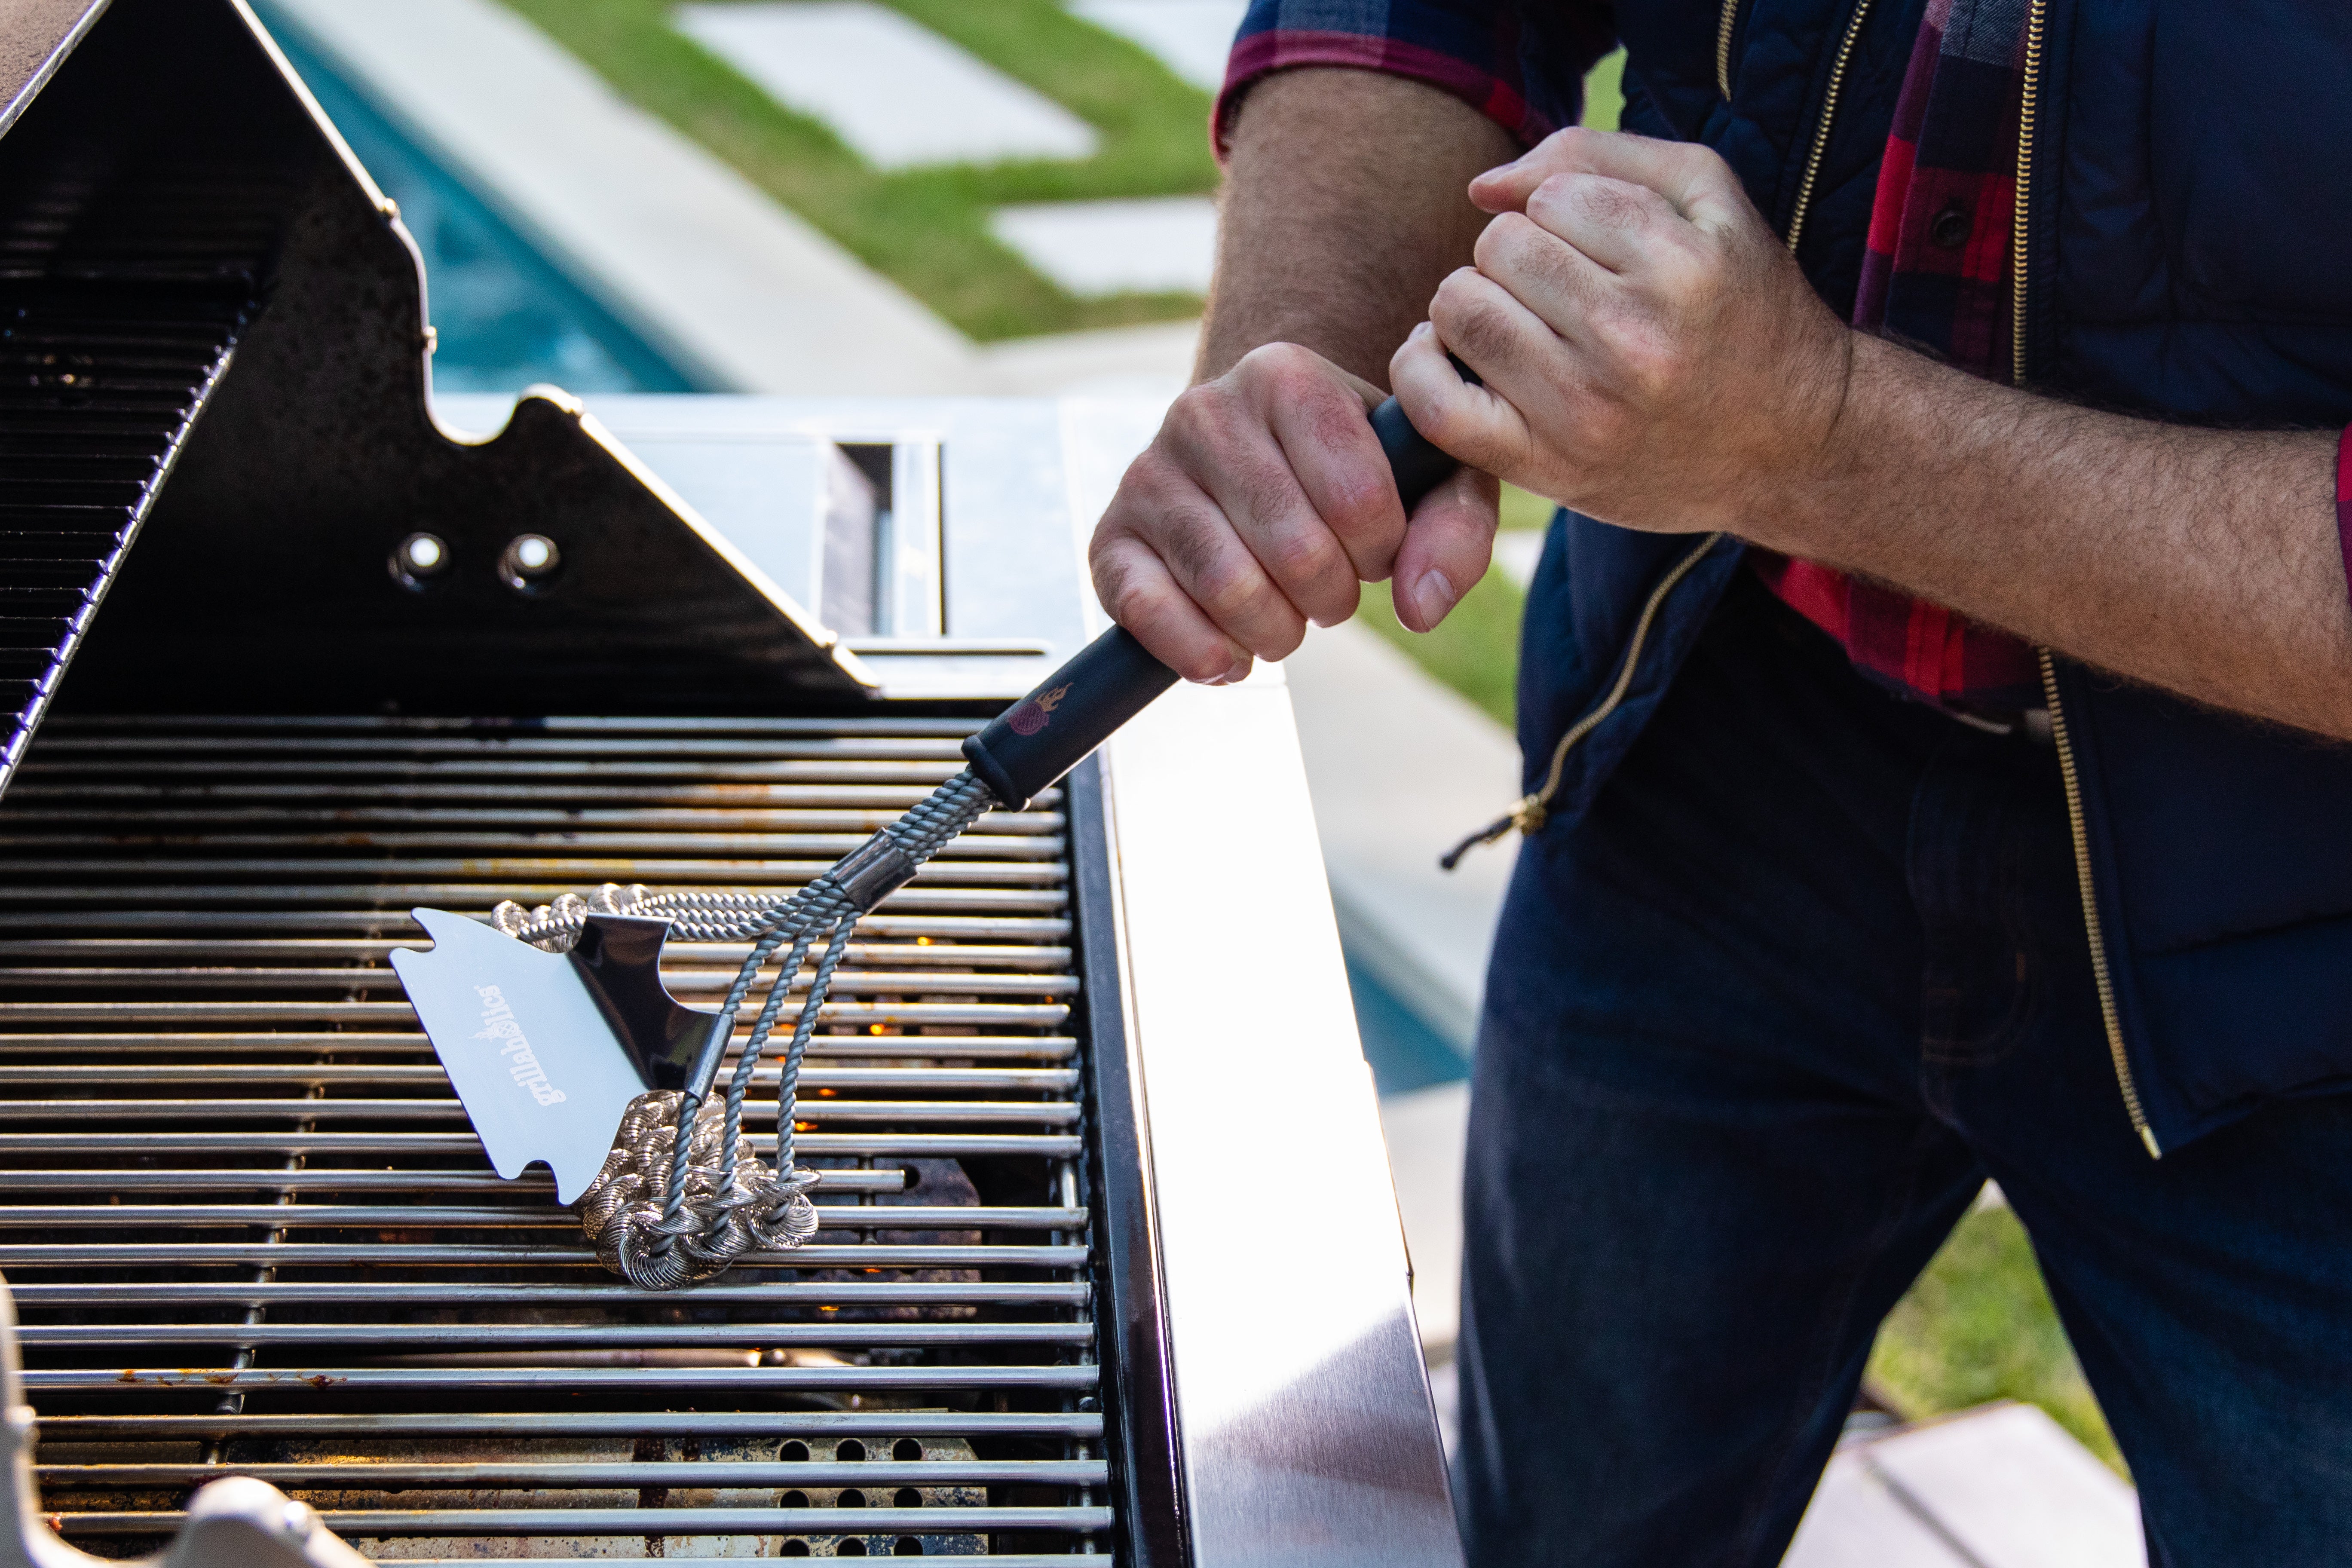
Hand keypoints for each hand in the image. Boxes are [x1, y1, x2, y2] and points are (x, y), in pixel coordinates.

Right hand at [1090, 342, 1501, 682]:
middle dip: (1333, 598)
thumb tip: (1419, 607)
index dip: (1383, 552)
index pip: (1358, 499)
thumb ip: (1454, 527)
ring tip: (1283, 615)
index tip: (1375, 547)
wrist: (1254, 457)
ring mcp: (1147, 473)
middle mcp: (1204, 411)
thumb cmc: (1352, 470)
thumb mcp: (1427, 479)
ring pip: (1228, 587)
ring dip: (1275, 631)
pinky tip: (1229, 654)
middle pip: (1297, 552)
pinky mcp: (1109, 537)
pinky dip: (1201, 653)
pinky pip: (1146, 610)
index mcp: (1286, 376)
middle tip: (1329, 590)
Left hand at [1389, 127, 1853, 539]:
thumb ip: (1596, 158)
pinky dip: (1421, 367)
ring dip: (1476, 305)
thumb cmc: (1740, 310)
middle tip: (1558, 291)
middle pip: (1498, 249)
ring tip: (1520, 324)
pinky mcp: (1547, 468)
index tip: (1599, 250)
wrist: (1793, 446)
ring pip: (1462, 310)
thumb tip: (1482, 188)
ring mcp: (1585, 412)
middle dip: (1517, 256)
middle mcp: (1632, 341)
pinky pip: (1436, 404)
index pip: (1550, 198)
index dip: (1562, 212)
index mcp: (1680, 268)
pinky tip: (1450, 355)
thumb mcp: (1707, 201)